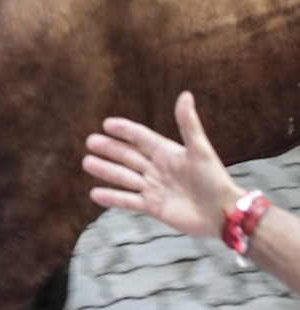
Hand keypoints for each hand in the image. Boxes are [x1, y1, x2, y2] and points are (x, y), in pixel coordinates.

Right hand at [82, 91, 243, 237]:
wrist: (223, 214)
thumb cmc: (215, 180)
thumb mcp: (200, 150)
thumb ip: (188, 124)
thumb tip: (185, 95)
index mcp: (168, 153)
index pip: (141, 138)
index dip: (125, 130)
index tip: (107, 124)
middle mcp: (158, 169)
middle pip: (128, 156)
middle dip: (110, 149)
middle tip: (90, 142)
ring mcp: (154, 188)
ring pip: (124, 177)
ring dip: (106, 170)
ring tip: (87, 163)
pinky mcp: (153, 207)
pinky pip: (128, 201)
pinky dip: (112, 198)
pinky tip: (95, 194)